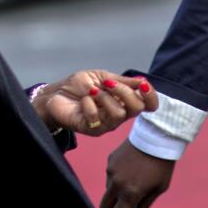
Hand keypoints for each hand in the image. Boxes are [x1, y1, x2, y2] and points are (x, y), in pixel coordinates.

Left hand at [31, 71, 158, 136]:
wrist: (56, 93)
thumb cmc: (79, 86)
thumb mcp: (103, 77)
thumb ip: (122, 81)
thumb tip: (143, 81)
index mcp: (125, 101)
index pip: (148, 105)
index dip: (151, 97)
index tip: (143, 85)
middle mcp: (119, 115)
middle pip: (136, 109)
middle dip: (124, 92)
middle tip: (108, 83)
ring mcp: (106, 124)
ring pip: (118, 114)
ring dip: (104, 97)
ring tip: (92, 92)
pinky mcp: (91, 129)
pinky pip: (96, 118)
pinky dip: (89, 103)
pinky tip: (83, 100)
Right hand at [101, 139, 175, 207]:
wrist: (158, 136)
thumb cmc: (162, 164)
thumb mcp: (159, 187)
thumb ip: (146, 205)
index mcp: (130, 193)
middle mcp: (116, 183)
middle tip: (128, 207)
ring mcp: (111, 171)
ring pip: (108, 191)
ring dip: (117, 193)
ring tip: (135, 182)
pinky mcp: (110, 160)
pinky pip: (110, 175)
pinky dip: (118, 178)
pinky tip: (132, 169)